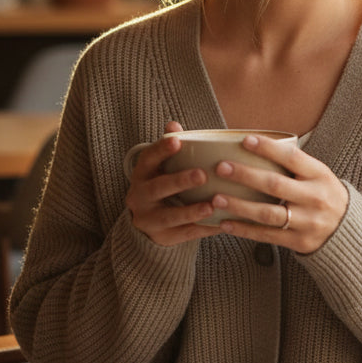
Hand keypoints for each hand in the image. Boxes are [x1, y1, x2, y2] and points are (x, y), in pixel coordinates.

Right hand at [125, 121, 220, 246]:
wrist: (147, 223)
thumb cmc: (162, 184)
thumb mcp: (160, 167)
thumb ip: (169, 147)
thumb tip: (173, 124)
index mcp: (142, 174)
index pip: (148, 159)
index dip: (161, 150)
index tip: (178, 141)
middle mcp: (140, 197)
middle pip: (158, 188)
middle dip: (179, 181)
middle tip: (202, 175)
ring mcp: (149, 220)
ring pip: (170, 217)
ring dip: (192, 211)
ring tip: (212, 205)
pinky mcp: (163, 238)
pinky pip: (184, 235)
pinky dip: (202, 230)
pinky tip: (220, 224)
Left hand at [212, 135, 348, 254]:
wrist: (347, 231)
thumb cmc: (323, 194)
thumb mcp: (318, 175)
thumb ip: (294, 164)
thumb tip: (254, 145)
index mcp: (319, 175)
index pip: (292, 157)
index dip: (268, 148)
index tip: (244, 140)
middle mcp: (314, 198)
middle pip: (275, 185)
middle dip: (245, 176)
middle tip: (222, 167)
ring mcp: (307, 222)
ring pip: (268, 213)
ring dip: (239, 206)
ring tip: (217, 199)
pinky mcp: (298, 242)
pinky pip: (267, 235)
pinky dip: (244, 230)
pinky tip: (225, 224)